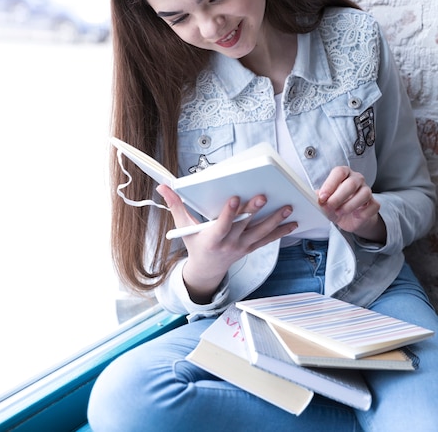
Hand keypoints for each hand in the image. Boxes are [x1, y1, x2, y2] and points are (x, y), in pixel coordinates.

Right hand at [156, 184, 297, 303]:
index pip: (222, 225)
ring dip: (275, 220)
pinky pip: (268, 240)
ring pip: (260, 233)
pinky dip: (281, 231)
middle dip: (254, 211)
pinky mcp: (251, 248)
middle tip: (264, 196)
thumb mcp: (183, 226)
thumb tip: (163, 186)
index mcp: (212, 238)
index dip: (229, 213)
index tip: (235, 197)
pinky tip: (293, 222)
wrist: (206, 270)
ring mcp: (242, 247)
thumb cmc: (195, 244)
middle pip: (244, 226)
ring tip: (287, 207)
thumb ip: (175, 205)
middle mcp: (229, 244)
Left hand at [317, 166, 385, 242]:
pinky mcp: (374, 203)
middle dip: (338, 197)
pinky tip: (355, 216)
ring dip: (349, 205)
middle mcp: (357, 179)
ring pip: (364, 194)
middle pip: (351, 184)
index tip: (321, 197)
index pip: (339, 172)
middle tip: (329, 206)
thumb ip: (321, 199)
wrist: (349, 218)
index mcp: (343, 174)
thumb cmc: (336, 205)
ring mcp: (367, 190)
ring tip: (339, 212)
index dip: (330, 184)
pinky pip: (372, 206)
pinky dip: (363, 213)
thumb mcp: (325, 202)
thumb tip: (315, 196)